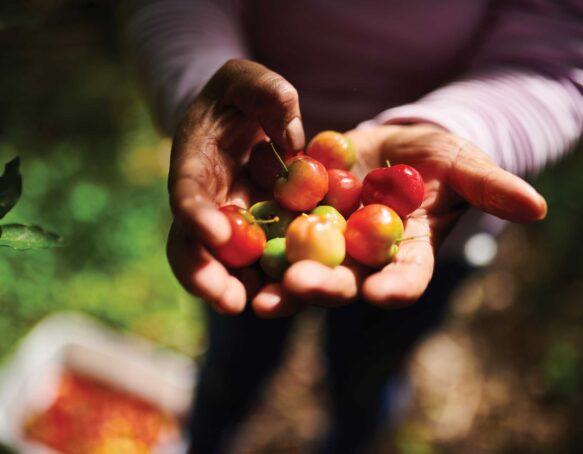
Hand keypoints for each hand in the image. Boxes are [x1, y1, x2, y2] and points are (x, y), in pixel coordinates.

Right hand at [167, 59, 304, 313]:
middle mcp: (206, 202)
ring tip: (258, 308)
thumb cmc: (242, 95)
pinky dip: (268, 280)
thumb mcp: (249, 81)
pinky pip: (258, 261)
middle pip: (194, 244)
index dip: (196, 215)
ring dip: (236, 289)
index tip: (213, 234)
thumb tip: (293, 141)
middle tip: (228, 300)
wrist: (242, 118)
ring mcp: (229, 221)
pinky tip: (289, 295)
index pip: (187, 193)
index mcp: (193, 164)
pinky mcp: (256, 232)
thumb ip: (268, 96)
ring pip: (222, 263)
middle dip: (206, 274)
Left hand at [254, 124, 546, 315]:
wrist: (389, 145)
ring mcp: (327, 243)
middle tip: (302, 289)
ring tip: (260, 294)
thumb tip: (536, 207)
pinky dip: (259, 242)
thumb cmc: (434, 158)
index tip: (385, 292)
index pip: (404, 278)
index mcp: (404, 255)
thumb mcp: (461, 166)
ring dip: (281, 282)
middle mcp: (361, 260)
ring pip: (303, 268)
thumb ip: (488, 187)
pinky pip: (276, 234)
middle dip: (325, 288)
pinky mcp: (296, 220)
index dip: (397, 286)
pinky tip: (236, 245)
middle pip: (344, 282)